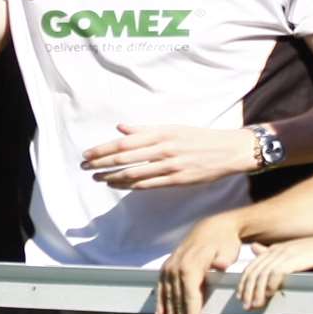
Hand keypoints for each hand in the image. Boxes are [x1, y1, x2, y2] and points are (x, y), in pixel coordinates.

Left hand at [81, 125, 258, 188]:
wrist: (229, 150)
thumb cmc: (198, 138)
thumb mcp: (172, 128)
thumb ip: (145, 130)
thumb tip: (120, 127)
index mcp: (161, 133)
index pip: (124, 142)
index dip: (102, 149)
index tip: (87, 153)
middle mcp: (163, 148)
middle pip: (125, 157)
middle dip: (101, 163)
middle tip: (84, 166)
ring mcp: (171, 165)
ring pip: (134, 173)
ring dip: (112, 177)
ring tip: (97, 178)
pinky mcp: (178, 180)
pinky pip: (149, 185)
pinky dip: (131, 186)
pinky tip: (118, 186)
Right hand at [156, 215, 244, 313]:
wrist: (214, 227)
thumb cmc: (224, 242)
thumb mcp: (228, 249)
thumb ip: (223, 259)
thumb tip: (221, 265)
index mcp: (191, 265)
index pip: (190, 294)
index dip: (191, 311)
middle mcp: (177, 267)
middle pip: (179, 298)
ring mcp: (170, 267)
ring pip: (169, 295)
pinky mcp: (168, 267)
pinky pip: (162, 287)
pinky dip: (161, 302)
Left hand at [236, 234, 312, 310]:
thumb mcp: (299, 254)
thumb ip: (279, 257)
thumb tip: (256, 251)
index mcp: (277, 249)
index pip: (253, 266)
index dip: (244, 283)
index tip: (241, 298)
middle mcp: (279, 249)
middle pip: (254, 271)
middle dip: (246, 290)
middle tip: (245, 306)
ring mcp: (288, 252)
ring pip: (262, 273)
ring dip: (256, 291)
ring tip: (254, 305)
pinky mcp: (298, 257)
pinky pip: (277, 272)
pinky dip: (270, 285)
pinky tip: (268, 295)